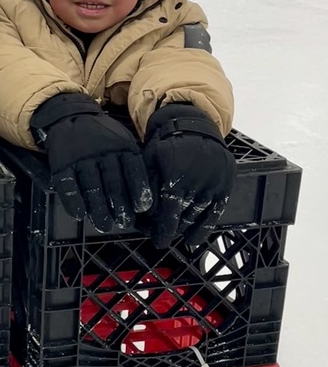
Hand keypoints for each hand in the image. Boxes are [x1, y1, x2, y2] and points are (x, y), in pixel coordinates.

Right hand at [32, 93, 151, 232]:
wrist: (72, 115)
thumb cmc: (103, 136)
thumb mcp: (123, 141)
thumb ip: (132, 164)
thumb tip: (145, 200)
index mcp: (122, 147)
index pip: (133, 170)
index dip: (138, 190)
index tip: (141, 208)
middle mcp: (102, 152)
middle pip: (113, 182)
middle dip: (120, 205)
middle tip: (124, 223)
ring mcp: (81, 158)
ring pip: (92, 186)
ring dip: (98, 208)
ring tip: (104, 225)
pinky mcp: (62, 164)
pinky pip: (68, 185)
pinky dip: (73, 201)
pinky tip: (79, 215)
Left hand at [143, 103, 235, 247]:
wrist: (195, 126)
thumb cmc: (166, 144)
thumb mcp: (149, 159)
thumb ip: (147, 186)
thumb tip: (142, 215)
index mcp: (175, 176)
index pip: (167, 212)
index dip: (160, 229)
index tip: (155, 239)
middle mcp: (196, 183)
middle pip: (181, 218)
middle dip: (169, 230)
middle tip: (160, 237)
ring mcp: (212, 186)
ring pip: (196, 217)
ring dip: (184, 229)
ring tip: (174, 235)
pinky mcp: (224, 187)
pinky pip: (214, 214)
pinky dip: (203, 229)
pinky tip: (193, 240)